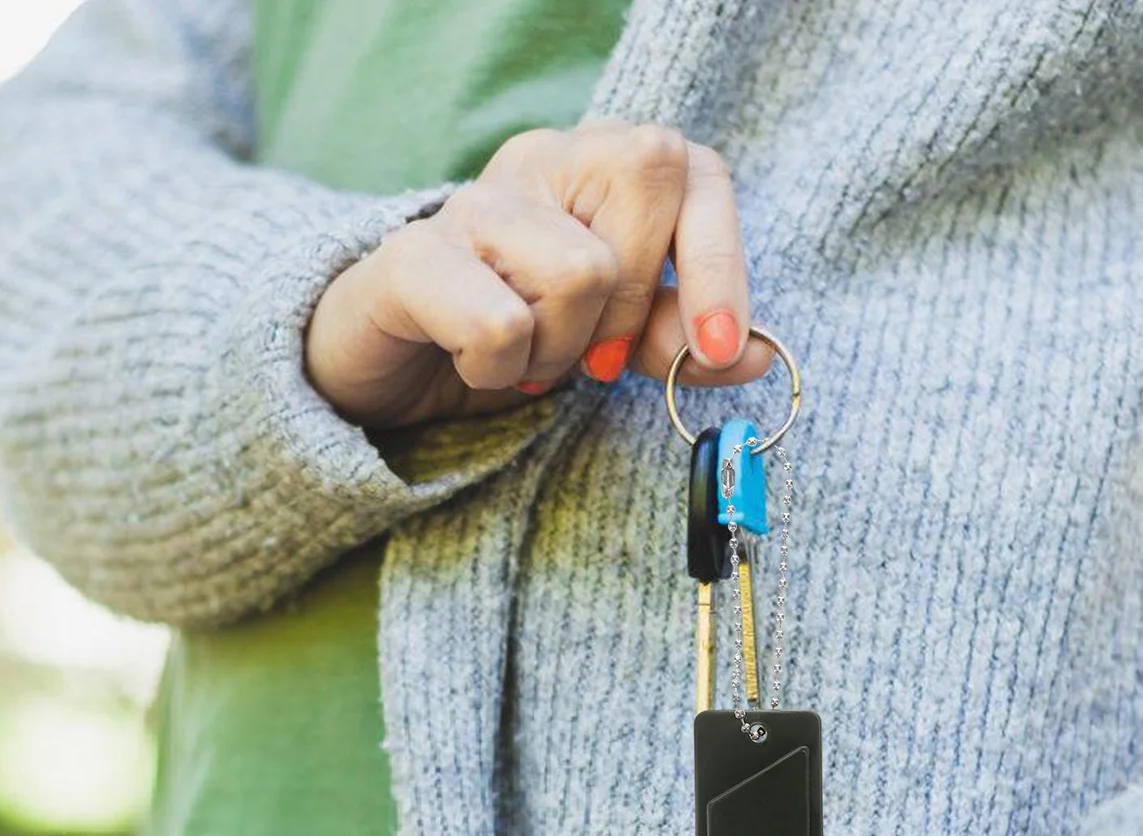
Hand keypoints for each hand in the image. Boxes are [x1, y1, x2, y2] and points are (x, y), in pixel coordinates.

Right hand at [303, 117, 772, 429]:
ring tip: (522, 360)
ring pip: (579, 270)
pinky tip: (474, 364)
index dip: (719, 262)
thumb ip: (676, 341)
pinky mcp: (412, 256)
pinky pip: (499, 322)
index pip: (696, 172)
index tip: (720, 349)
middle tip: (584, 359)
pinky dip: (499, 369)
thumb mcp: (607, 345)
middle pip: (647, 188)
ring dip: (559, 351)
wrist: (383, 368)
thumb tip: (759, 353)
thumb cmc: (506, 343)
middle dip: (630, 309)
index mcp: (598, 168)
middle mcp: (540, 160)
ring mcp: (472, 201)